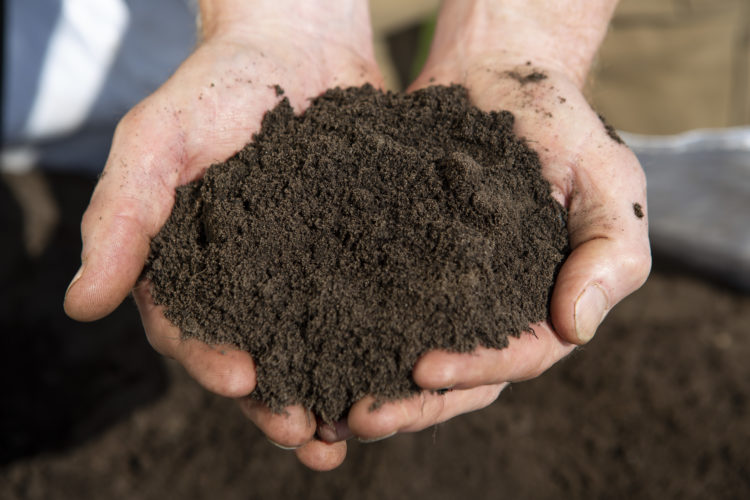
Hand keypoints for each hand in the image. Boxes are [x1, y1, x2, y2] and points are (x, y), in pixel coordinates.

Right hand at [63, 0, 382, 470]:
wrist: (295, 46)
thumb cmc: (214, 89)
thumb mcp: (157, 142)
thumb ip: (121, 217)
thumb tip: (80, 305)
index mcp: (190, 267)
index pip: (191, 330)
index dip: (211, 360)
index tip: (244, 380)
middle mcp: (246, 280)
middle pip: (255, 354)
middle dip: (277, 401)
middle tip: (306, 437)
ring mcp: (301, 269)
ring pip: (312, 343)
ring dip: (329, 390)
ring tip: (357, 428)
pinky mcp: (351, 252)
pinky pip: (364, 304)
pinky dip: (378, 340)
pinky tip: (403, 369)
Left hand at [330, 0, 650, 445]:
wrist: (498, 76)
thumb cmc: (563, 127)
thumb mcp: (609, 182)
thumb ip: (609, 255)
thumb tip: (574, 329)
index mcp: (544, 308)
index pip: (515, 359)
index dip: (473, 369)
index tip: (424, 369)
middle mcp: (491, 313)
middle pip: (457, 378)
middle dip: (412, 404)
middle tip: (360, 418)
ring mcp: (443, 291)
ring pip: (410, 357)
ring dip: (372, 384)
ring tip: (326, 405)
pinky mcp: (401, 263)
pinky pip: (375, 307)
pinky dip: (346, 331)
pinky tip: (308, 348)